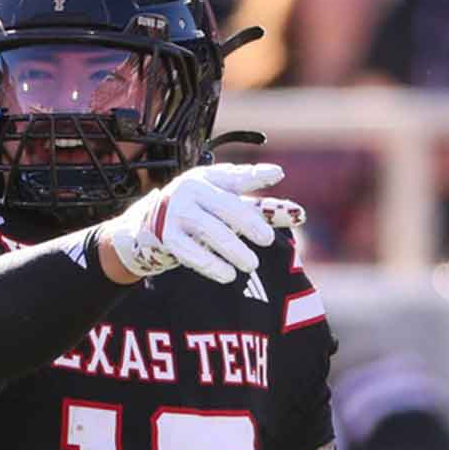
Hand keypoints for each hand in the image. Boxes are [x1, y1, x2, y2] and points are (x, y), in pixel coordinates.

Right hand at [101, 163, 304, 284]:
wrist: (148, 224)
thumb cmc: (199, 211)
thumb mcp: (226, 203)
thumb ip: (261, 209)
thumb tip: (300, 214)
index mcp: (208, 177)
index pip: (236, 176)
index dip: (257, 175)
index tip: (278, 174)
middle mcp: (191, 190)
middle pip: (225, 206)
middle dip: (248, 222)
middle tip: (267, 239)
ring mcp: (177, 214)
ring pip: (210, 231)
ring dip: (232, 249)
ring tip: (251, 265)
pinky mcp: (167, 237)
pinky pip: (190, 252)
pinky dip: (210, 265)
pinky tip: (228, 274)